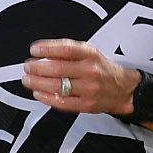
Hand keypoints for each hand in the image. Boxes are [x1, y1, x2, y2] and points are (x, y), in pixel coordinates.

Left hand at [22, 39, 137, 114]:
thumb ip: (69, 52)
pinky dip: (47, 98)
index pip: (66, 49)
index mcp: (91, 55)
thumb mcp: (90, 53)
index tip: (35, 50)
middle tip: (28, 67)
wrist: (124, 89)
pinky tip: (38, 93)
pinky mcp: (86, 104)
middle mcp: (90, 71)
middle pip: (58, 68)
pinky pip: (62, 102)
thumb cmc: (103, 70)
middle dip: (37, 67)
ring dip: (38, 83)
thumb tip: (44, 53)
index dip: (47, 48)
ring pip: (57, 86)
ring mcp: (88, 89)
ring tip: (28, 80)